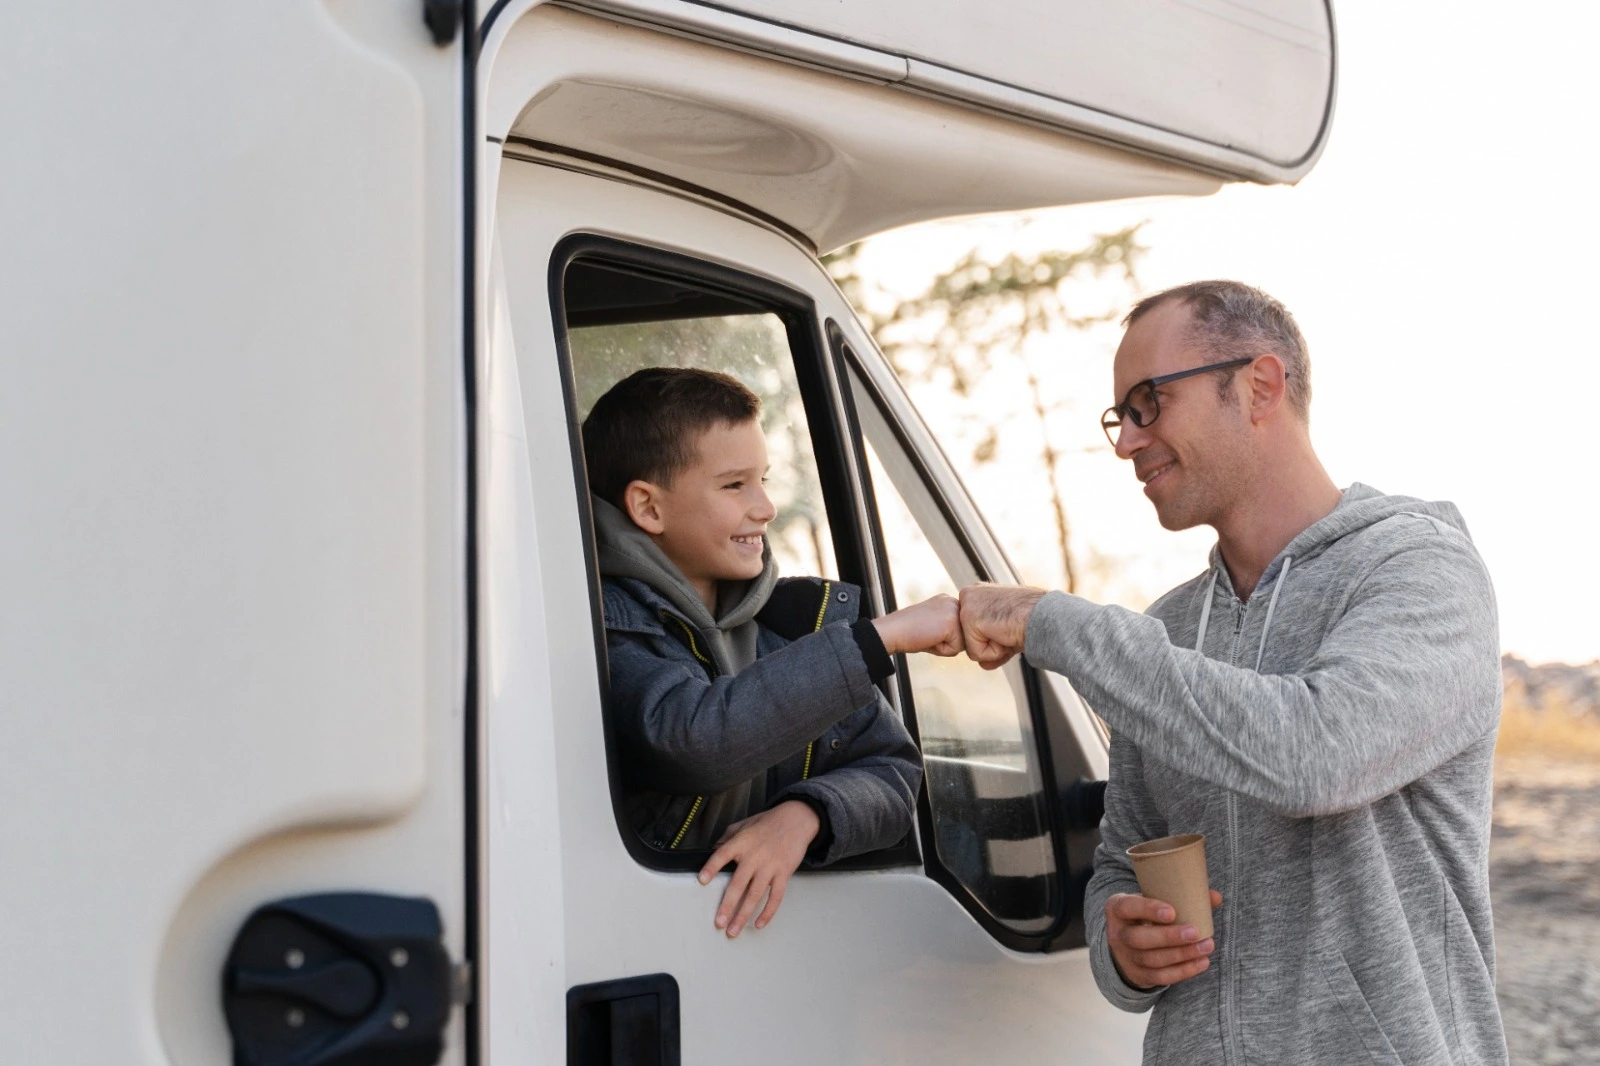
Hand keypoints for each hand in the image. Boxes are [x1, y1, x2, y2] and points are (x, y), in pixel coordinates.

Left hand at [698, 800, 820, 937]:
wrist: (796, 820)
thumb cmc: (767, 823)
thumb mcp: (743, 825)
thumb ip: (727, 838)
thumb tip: (712, 851)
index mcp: (742, 843)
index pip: (722, 854)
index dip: (712, 867)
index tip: (702, 880)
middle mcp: (754, 856)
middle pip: (738, 884)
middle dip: (727, 906)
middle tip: (718, 923)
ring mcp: (770, 866)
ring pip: (755, 895)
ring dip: (743, 915)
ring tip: (733, 930)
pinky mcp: (783, 873)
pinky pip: (776, 897)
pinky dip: (768, 912)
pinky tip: (759, 924)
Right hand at [873, 594, 963, 655]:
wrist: (892, 631)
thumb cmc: (908, 633)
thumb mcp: (933, 624)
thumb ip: (948, 627)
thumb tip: (966, 641)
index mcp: (948, 601)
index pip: (960, 629)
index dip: (944, 637)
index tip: (927, 629)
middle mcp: (953, 601)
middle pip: (964, 635)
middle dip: (947, 642)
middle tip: (927, 633)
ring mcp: (954, 611)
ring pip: (962, 643)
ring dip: (945, 646)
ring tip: (928, 636)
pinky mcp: (952, 622)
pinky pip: (956, 648)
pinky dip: (942, 650)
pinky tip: (929, 639)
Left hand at [957, 584, 1045, 669]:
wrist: (1045, 617)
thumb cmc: (1033, 619)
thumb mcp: (1007, 630)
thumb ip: (992, 643)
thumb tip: (983, 663)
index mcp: (979, 593)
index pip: (973, 629)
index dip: (994, 637)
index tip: (1008, 626)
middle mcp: (969, 594)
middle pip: (969, 638)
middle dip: (992, 643)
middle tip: (1009, 629)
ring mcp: (967, 605)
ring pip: (972, 647)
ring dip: (994, 648)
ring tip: (1008, 631)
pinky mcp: (969, 619)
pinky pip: (976, 653)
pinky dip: (994, 652)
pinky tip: (1005, 634)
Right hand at [1104, 890, 1223, 989]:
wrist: (1128, 943)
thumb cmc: (1146, 915)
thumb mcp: (1153, 901)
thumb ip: (1181, 897)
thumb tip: (1215, 897)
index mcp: (1118, 908)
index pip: (1128, 907)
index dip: (1148, 910)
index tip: (1172, 912)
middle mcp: (1118, 934)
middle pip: (1140, 939)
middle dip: (1169, 937)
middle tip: (1195, 932)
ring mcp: (1126, 957)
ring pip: (1153, 960)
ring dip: (1182, 954)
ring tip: (1206, 946)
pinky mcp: (1139, 975)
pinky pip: (1161, 977)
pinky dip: (1183, 971)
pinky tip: (1201, 962)